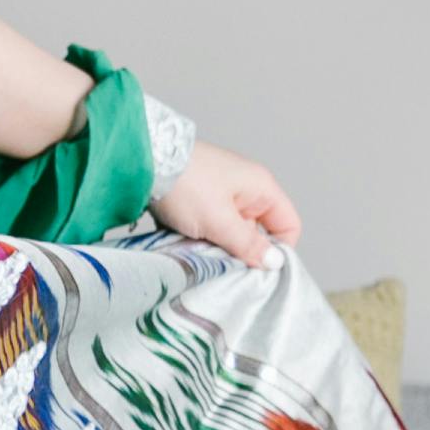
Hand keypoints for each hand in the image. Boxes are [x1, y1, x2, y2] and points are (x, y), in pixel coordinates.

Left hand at [154, 139, 300, 264]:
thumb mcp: (219, 221)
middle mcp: (246, 189)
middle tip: (225, 266)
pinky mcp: (199, 200)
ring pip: (232, 234)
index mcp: (261, 188)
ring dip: (218, 248)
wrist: (141, 159)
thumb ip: (248, 245)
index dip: (279, 250)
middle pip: (258, 233)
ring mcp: (222, 194)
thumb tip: (274, 263)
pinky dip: (201, 239)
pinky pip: (210, 228)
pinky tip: (186, 244)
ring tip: (201, 254)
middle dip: (242, 253)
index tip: (259, 270)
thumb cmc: (185, 183)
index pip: (288, 225)